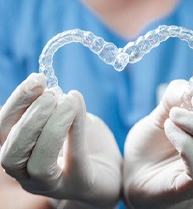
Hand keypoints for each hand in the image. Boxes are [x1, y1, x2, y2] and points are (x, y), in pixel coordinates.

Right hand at [0, 73, 121, 208]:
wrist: (111, 169)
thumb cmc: (86, 142)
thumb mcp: (69, 120)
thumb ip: (59, 109)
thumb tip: (55, 91)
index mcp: (22, 153)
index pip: (4, 131)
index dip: (17, 103)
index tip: (37, 79)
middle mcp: (29, 173)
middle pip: (11, 152)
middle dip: (30, 118)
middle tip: (51, 96)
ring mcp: (53, 184)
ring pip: (37, 163)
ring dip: (51, 127)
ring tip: (67, 103)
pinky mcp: (80, 183)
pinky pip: (74, 158)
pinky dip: (74, 130)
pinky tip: (78, 108)